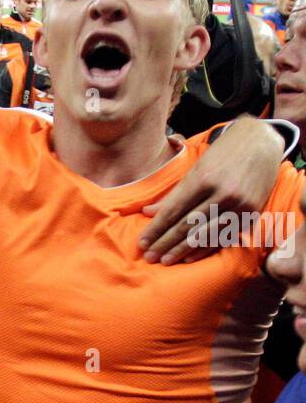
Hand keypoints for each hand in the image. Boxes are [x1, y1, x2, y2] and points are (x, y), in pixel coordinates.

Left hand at [140, 117, 284, 263]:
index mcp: (204, 179)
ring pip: (204, 234)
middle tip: (149, 257)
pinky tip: (189, 258)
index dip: (156, 229)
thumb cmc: (222, 153)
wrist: (261, 141)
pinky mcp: (251, 213)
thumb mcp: (196, 168)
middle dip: (165, 243)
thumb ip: (173, 194)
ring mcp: (238, 205)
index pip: (173, 211)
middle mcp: (221, 193)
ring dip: (182, 250)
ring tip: (165, 261)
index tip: (142, 243)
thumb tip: (147, 213)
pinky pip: (223, 236)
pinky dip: (205, 249)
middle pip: (187, 225)